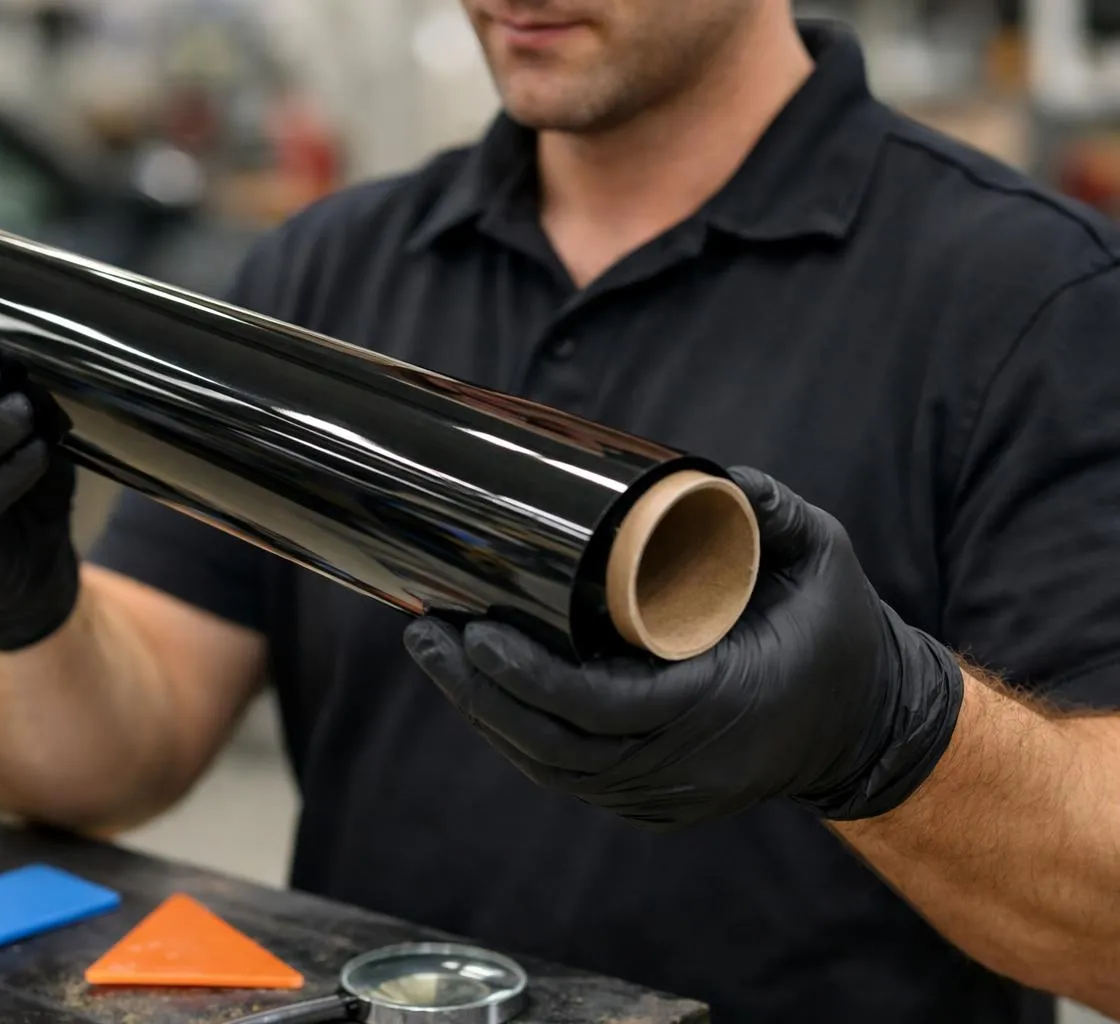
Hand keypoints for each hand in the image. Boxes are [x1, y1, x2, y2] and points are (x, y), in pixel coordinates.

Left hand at [403, 466, 964, 828]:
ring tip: (436, 651)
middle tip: (426, 632)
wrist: (868, 727)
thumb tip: (711, 473)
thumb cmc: (839, 636)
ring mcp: (665, 793)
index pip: (603, 709)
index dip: (530, 678)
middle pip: (556, 747)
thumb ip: (773, 510)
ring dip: (484, 714)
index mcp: (719, 706)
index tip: (480, 630)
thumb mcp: (826, 561)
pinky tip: (475, 693)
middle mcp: (684, 765)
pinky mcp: (652, 801)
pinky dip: (515, 738)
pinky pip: (568, 778)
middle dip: (478, 693)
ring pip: (551, 770)